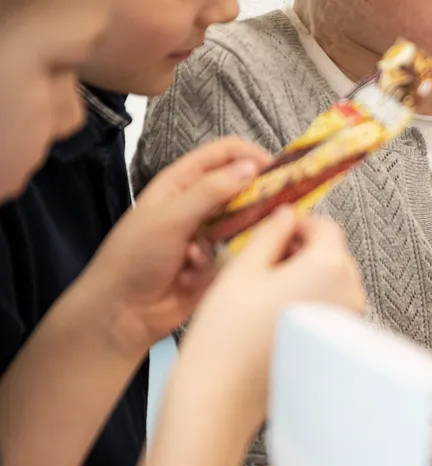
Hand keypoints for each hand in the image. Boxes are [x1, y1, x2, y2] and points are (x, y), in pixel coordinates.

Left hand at [81, 138, 270, 356]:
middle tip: (275, 210)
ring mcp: (209, 234)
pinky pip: (235, 254)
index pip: (224, 154)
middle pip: (242, 188)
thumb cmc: (133, 258)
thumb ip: (211, 191)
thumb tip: (250, 167)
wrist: (122, 311)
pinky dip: (218, 263)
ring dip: (233, 237)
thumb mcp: (171, 217)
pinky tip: (192, 276)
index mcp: (181, 183)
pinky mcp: (217, 262)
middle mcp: (198, 205)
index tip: (276, 171)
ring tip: (209, 251)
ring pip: (244, 224)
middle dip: (256, 199)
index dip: (251, 156)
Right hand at [169, 209, 365, 437]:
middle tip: (264, 258)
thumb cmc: (228, 335)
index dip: (299, 223)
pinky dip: (308, 300)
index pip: (326, 227)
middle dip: (302, 250)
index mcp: (329, 267)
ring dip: (305, 275)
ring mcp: (346, 320)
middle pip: (333, 254)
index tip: (275, 228)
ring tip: (264, 288)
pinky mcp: (336, 342)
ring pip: (331, 281)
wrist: (224, 394)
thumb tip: (286, 217)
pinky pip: (328, 307)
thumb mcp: (243, 269)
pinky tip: (274, 311)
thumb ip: (271, 234)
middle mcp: (348, 293)